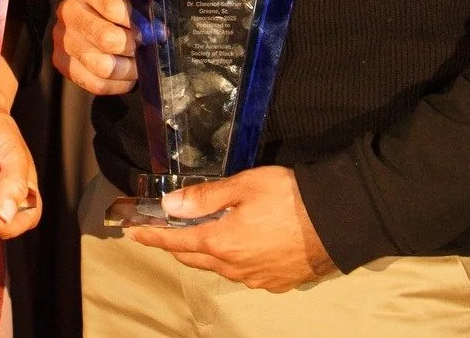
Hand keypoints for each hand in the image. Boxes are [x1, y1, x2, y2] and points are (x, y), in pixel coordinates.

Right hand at [52, 0, 137, 94]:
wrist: (89, 7)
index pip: (111, 5)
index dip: (135, 20)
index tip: (152, 26)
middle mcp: (69, 10)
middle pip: (106, 39)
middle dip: (133, 44)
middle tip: (145, 43)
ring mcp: (63, 39)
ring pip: (102, 66)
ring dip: (128, 67)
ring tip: (137, 60)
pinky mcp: (63, 62)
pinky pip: (95, 83)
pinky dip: (117, 83)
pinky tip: (126, 72)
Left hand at [126, 166, 336, 292]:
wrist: (336, 222)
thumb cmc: (287, 197)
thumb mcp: (242, 186)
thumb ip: (204, 198)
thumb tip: (169, 205)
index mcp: (221, 243)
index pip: (177, 242)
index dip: (153, 236)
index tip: (133, 232)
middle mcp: (234, 268)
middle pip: (194, 258)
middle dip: (175, 246)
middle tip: (161, 232)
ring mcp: (256, 279)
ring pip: (219, 268)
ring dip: (203, 254)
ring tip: (197, 238)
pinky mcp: (276, 282)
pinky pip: (243, 274)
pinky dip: (231, 261)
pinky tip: (237, 249)